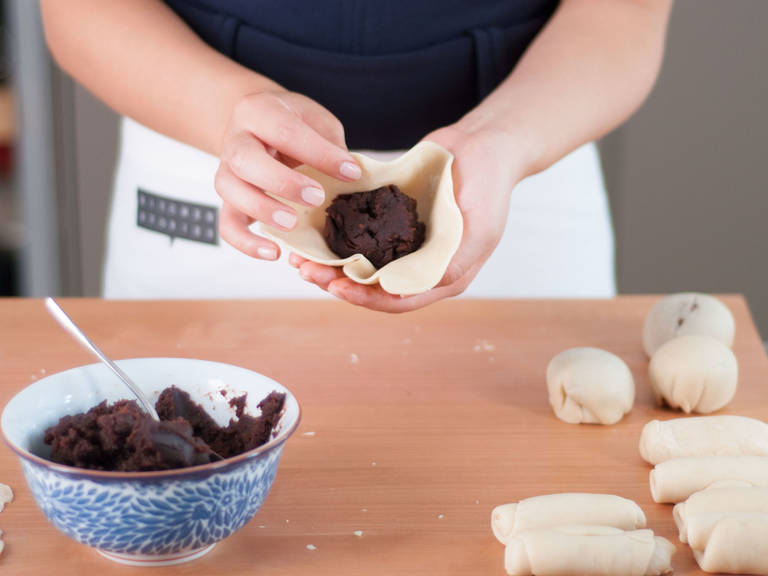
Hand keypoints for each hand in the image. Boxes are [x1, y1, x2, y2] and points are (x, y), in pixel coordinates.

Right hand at [216, 90, 361, 259]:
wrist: (257, 124)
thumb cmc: (291, 123)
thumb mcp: (315, 121)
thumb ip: (330, 145)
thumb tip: (353, 176)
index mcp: (259, 111)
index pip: (285, 130)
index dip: (319, 153)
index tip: (350, 171)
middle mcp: (236, 140)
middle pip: (246, 160)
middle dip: (282, 182)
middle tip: (316, 197)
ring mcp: (227, 171)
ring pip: (231, 191)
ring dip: (262, 210)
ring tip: (292, 225)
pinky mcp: (228, 201)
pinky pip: (227, 224)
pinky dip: (246, 242)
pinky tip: (273, 252)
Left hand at [293, 125, 521, 311]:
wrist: (482, 145)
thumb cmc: (489, 187)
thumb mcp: (480, 229)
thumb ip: (450, 262)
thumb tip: (410, 290)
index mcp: (440, 275)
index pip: (397, 300)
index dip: (365, 298)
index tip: (337, 287)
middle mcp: (417, 264)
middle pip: (371, 286)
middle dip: (337, 281)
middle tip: (307, 270)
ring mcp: (402, 243)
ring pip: (360, 263)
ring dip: (330, 262)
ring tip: (301, 256)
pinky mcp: (390, 221)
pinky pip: (360, 233)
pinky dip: (337, 234)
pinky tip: (314, 230)